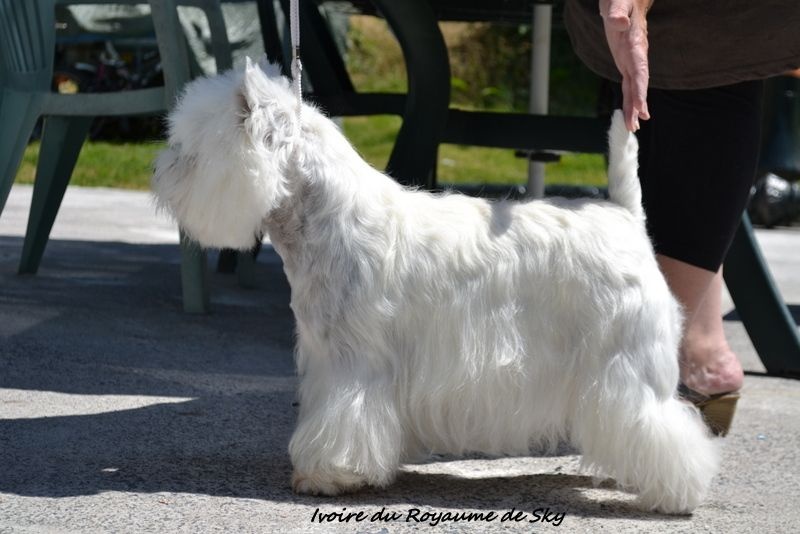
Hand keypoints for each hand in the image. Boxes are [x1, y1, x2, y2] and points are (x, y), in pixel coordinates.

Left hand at [600, 0, 650, 130]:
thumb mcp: (617, 2)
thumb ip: (617, 12)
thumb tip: (618, 22)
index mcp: (635, 43)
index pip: (639, 69)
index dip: (640, 88)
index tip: (641, 106)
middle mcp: (636, 55)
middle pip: (639, 83)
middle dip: (638, 104)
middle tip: (636, 124)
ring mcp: (631, 60)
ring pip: (633, 87)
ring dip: (633, 107)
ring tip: (633, 127)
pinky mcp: (625, 61)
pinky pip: (628, 83)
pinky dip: (629, 98)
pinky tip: (632, 113)